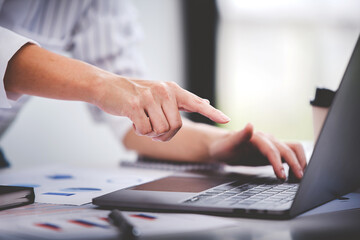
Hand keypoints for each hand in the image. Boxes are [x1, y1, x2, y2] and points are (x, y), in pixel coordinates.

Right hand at [95, 77, 229, 140]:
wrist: (108, 86)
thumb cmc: (136, 94)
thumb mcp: (162, 93)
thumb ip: (183, 99)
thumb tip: (205, 101)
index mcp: (173, 90)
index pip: (196, 103)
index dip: (212, 112)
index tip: (227, 119)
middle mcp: (164, 91)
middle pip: (176, 127)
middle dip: (165, 135)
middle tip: (153, 128)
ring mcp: (150, 97)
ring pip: (161, 130)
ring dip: (151, 133)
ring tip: (143, 121)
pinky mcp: (135, 105)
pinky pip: (145, 130)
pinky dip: (139, 132)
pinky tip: (133, 121)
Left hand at [209, 123, 306, 179]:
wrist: (223, 147)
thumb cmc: (224, 147)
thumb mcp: (227, 144)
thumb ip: (239, 136)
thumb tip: (250, 125)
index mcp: (257, 138)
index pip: (271, 150)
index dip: (278, 162)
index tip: (282, 176)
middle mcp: (267, 139)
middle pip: (287, 149)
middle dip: (294, 164)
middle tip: (298, 179)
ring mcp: (273, 144)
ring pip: (293, 149)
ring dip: (300, 161)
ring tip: (300, 176)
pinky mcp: (275, 151)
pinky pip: (291, 154)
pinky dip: (298, 162)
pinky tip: (297, 173)